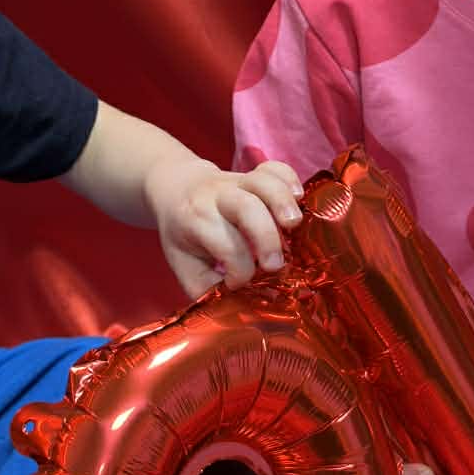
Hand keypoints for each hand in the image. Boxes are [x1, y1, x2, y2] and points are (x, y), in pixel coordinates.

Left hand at [147, 156, 303, 297]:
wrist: (174, 187)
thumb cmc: (182, 232)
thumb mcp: (182, 263)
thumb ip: (204, 288)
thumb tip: (236, 307)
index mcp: (196, 220)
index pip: (227, 246)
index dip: (240, 272)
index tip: (238, 283)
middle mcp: (216, 197)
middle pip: (247, 208)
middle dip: (266, 239)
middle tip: (274, 265)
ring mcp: (236, 181)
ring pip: (263, 182)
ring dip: (283, 204)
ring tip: (294, 226)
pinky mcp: (253, 173)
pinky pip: (276, 168)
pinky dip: (291, 180)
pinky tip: (299, 200)